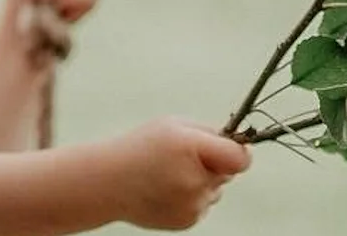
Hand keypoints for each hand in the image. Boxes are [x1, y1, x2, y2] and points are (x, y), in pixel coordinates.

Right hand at [114, 119, 252, 230]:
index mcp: (192, 148)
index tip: (228, 147)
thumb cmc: (138, 149)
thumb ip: (210, 133)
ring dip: (202, 182)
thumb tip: (236, 143)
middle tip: (184, 158)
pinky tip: (168, 190)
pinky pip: (202, 205)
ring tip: (171, 175)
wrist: (107, 182)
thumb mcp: (175, 125)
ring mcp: (192, 204)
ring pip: (215, 190)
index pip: (239, 157)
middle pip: (228, 173)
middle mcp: (195, 180)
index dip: (236, 151)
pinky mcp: (187, 221)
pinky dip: (191, 197)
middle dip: (214, 164)